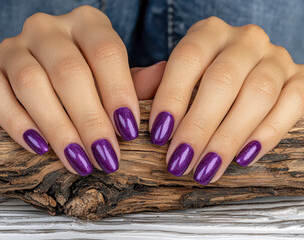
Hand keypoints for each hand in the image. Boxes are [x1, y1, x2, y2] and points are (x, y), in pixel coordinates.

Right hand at [0, 5, 142, 175]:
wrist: (44, 64)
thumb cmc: (89, 73)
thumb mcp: (115, 73)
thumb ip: (135, 79)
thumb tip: (162, 76)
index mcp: (87, 23)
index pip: (106, 52)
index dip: (119, 92)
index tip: (129, 131)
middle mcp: (49, 28)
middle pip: (69, 72)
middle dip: (90, 121)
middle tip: (106, 157)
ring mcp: (16, 46)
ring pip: (32, 84)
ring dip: (58, 129)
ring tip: (79, 160)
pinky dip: (17, 123)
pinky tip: (39, 146)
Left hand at [150, 17, 303, 184]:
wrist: (249, 71)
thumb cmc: (203, 78)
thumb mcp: (173, 76)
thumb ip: (153, 83)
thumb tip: (140, 90)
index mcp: (209, 33)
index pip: (188, 59)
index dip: (172, 97)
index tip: (158, 135)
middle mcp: (244, 40)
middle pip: (223, 80)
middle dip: (199, 126)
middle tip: (180, 162)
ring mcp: (275, 58)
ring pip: (257, 94)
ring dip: (228, 138)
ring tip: (205, 169)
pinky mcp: (299, 79)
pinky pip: (292, 104)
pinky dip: (267, 134)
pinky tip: (243, 157)